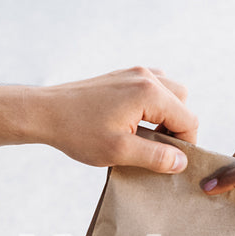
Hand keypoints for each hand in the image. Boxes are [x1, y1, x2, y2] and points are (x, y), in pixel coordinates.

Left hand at [28, 67, 198, 173]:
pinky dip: (153, 105)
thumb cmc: (78, 132)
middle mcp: (146, 77)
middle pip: (183, 102)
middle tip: (158, 148)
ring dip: (166, 115)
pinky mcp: (123, 76)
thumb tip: (181, 162)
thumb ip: (155, 157)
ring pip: (170, 93)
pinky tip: (137, 122)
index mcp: (149, 93)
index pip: (188, 119)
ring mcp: (134, 73)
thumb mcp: (119, 151)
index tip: (169, 162)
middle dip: (177, 127)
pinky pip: (153, 87)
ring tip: (148, 136)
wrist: (45, 112)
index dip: (185, 144)